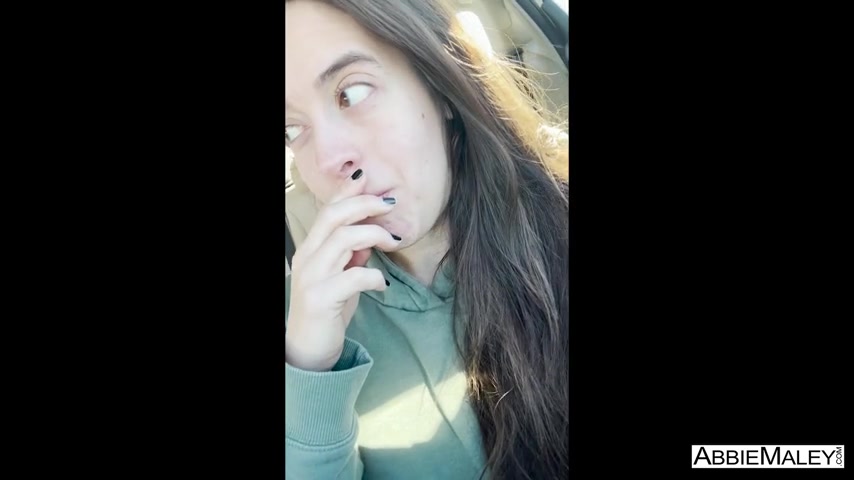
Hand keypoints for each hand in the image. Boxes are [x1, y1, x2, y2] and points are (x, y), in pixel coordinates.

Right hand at [285, 170, 399, 370]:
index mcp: (311, 249)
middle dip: (363, 204)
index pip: (327, 211)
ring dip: (374, 235)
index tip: (366, 176)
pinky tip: (382, 285)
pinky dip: (374, 276)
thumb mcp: (340, 277)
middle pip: (334, 217)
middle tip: (389, 204)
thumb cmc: (328, 310)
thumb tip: (371, 236)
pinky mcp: (322, 299)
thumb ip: (351, 255)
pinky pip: (354, 276)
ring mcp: (312, 278)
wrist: (309, 350)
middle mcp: (307, 258)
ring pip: (343, 239)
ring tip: (393, 242)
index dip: (346, 191)